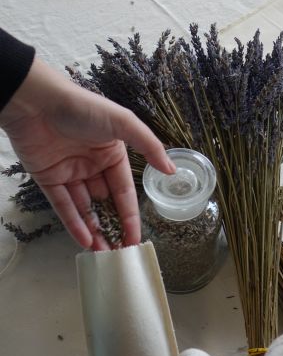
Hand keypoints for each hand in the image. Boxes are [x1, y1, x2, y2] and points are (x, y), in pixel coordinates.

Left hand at [0, 57, 174, 248]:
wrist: (38, 102)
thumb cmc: (84, 108)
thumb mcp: (123, 123)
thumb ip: (149, 146)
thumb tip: (171, 170)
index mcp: (112, 154)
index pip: (124, 192)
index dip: (130, 216)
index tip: (136, 238)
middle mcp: (92, 166)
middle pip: (105, 204)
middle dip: (112, 228)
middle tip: (119, 253)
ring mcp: (69, 173)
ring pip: (84, 209)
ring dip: (94, 230)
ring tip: (103, 253)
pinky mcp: (47, 179)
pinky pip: (63, 205)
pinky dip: (73, 223)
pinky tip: (84, 240)